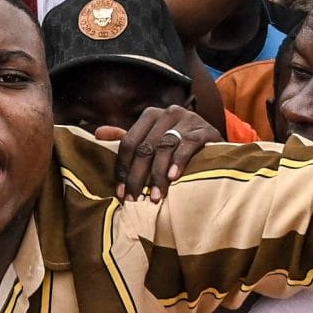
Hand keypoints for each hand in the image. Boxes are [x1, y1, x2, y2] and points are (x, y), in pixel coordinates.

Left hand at [96, 105, 218, 199]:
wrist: (214, 143)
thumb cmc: (178, 144)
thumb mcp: (153, 140)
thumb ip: (128, 138)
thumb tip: (98, 134)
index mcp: (151, 115)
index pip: (130, 142)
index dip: (123, 168)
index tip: (121, 193)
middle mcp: (168, 113)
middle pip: (146, 147)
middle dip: (139, 176)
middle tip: (136, 199)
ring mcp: (188, 120)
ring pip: (165, 147)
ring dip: (158, 175)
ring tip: (156, 197)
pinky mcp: (205, 130)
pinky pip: (188, 145)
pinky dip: (179, 162)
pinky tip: (173, 178)